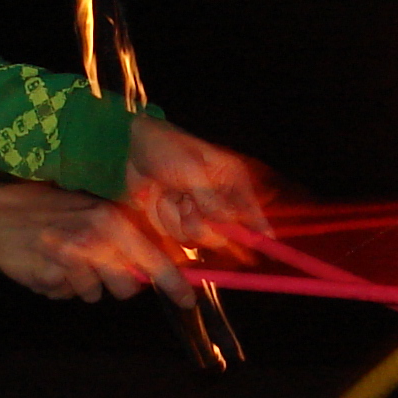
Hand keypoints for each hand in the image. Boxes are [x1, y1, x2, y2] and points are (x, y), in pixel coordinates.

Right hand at [0, 181, 187, 304]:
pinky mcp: (52, 277)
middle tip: (92, 267)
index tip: (188, 299)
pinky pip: (66, 295)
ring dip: (80, 284)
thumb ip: (117, 235)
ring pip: (93, 293)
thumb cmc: (43, 210)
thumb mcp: (86, 211)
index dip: (174, 282)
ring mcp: (73, 259)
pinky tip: (44, 265)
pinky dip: (57, 286)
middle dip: (114, 284)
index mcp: (109, 218)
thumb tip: (148, 263)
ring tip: (61, 260)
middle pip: (126, 286)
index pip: (152, 256)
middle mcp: (96, 238)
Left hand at [123, 116, 269, 246]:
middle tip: (187, 204)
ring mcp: (197, 213)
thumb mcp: (193, 171)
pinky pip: (174, 236)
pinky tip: (157, 198)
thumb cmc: (167, 148)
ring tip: (168, 193)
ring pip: (195, 239)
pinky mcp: (176, 220)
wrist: (132, 147)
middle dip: (200, 224)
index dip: (260, 234)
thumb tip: (227, 223)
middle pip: (222, 236)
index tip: (266, 250)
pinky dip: (162, 218)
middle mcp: (218, 201)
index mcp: (232, 182)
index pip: (253, 214)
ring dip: (176, 219)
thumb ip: (211, 201)